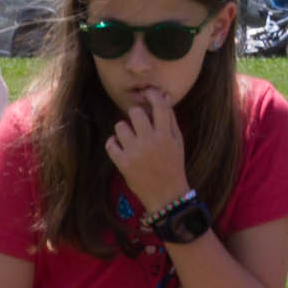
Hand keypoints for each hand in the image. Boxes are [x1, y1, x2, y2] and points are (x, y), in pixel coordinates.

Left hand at [103, 92, 190, 221]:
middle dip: (135, 114)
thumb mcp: (178, 142)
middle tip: (138, 122)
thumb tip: (164, 97)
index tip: (147, 93)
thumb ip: (170, 119)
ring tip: (130, 137)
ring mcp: (135, 152)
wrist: (166, 194)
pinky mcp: (123, 163)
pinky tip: (120, 147)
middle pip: (135, 112)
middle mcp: (150, 141)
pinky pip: (110, 143)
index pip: (159, 106)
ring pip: (120, 126)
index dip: (152, 95)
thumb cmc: (173, 165)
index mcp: (166, 135)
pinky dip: (113, 143)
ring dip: (123, 129)